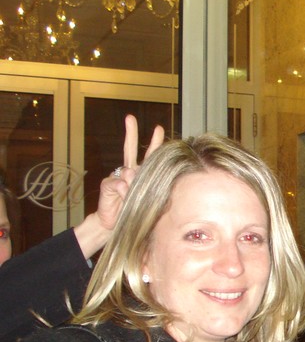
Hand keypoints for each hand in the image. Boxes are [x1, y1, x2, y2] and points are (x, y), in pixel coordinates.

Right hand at [74, 115, 164, 258]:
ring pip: (126, 167)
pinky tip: (123, 196)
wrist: (113, 224)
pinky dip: (123, 190)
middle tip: (130, 117)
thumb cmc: (135, 212)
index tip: (158, 128)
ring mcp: (118, 177)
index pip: (149, 156)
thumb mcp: (147, 199)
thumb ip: (144, 187)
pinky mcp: (108, 184)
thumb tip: (132, 175)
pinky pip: (118, 183)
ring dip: (133, 179)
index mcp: (141, 174)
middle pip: (130, 149)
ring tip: (132, 191)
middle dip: (131, 133)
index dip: (154, 142)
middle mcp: (129, 173)